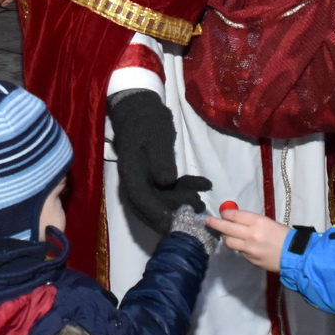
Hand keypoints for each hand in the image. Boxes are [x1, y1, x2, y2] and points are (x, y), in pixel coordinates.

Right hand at [106, 91, 211, 235]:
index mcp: (130, 172)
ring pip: (161, 200)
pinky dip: (185, 188)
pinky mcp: (154, 179)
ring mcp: (144, 182)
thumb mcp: (156, 136)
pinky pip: (168, 190)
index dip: (154, 213)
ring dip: (182, 201)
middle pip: (150, 205)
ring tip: (202, 200)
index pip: (139, 198)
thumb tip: (166, 181)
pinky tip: (204, 184)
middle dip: (173, 211)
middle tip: (197, 207)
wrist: (140, 110)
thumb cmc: (148, 121)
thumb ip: (161, 159)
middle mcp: (134, 181)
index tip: (171, 224)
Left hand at [206, 208, 288, 272]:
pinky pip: (239, 252)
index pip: (234, 215)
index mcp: (258, 221)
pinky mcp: (250, 259)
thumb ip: (251, 221)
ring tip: (225, 234)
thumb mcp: (268, 222)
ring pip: (229, 242)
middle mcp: (251, 234)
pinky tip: (242, 245)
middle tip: (208, 221)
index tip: (222, 213)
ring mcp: (249, 248)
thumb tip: (235, 219)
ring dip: (225, 237)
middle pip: (227, 228)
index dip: (225, 213)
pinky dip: (238, 247)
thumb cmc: (284, 235)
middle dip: (215, 223)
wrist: (294, 255)